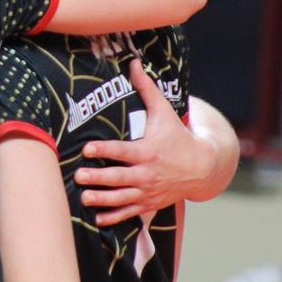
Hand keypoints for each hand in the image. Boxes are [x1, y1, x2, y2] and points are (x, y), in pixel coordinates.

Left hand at [73, 59, 210, 225]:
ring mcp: (148, 191)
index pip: (122, 151)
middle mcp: (147, 173)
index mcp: (148, 151)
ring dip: (102, 199)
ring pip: (122, 198)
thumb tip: (133, 63)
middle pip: (119, 177)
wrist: (202, 167)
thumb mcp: (164, 112)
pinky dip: (114, 217)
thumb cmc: (177, 137)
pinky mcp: (149, 203)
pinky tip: (97, 218)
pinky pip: (130, 213)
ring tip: (84, 198)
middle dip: (98, 178)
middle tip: (79, 176)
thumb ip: (146, 89)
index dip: (104, 150)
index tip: (87, 149)